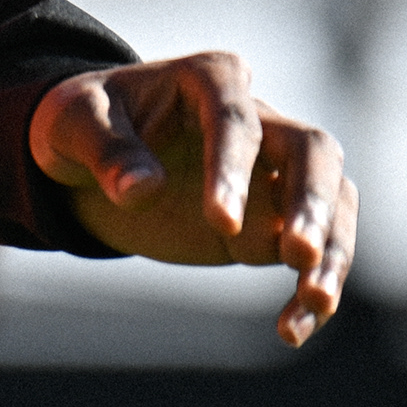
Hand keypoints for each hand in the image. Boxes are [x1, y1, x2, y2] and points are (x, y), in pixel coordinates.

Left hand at [27, 54, 357, 345]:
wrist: (89, 152)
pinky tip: (291, 328)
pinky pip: (316, 248)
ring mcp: (275, 168)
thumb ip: (106, 151)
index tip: (220, 222)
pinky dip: (312, 287)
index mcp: (207, 79)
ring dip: (332, 251)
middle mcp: (258, 117)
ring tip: (313, 301)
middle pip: (313, 150)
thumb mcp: (72, 124)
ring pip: (333, 199)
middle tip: (298, 254)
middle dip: (311, 203)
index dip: (233, 168)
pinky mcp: (275, 216)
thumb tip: (142, 191)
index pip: (234, 119)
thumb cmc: (82, 123)